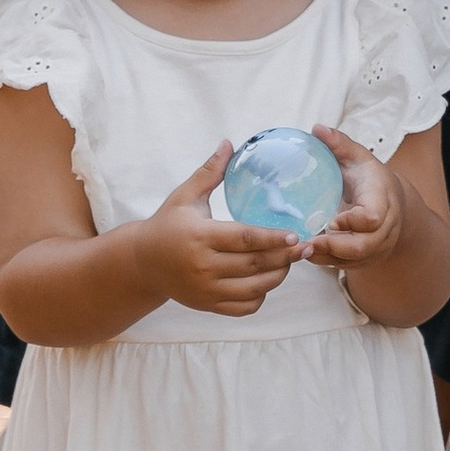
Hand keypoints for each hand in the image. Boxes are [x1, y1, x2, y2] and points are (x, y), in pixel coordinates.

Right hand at [140, 143, 300, 316]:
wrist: (142, 263)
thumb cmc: (167, 224)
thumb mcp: (185, 196)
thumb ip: (209, 172)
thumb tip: (229, 143)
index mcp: (199, 237)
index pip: (244, 239)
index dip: (272, 238)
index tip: (295, 235)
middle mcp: (203, 267)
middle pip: (254, 265)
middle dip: (285, 257)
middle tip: (307, 247)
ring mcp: (205, 290)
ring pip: (253, 289)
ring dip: (278, 276)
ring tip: (292, 261)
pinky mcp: (207, 305)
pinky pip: (243, 307)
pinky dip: (261, 296)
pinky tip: (268, 279)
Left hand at [304, 127, 411, 278]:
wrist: (394, 203)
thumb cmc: (370, 178)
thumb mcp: (358, 157)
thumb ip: (339, 144)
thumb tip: (316, 129)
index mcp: (382, 198)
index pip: (374, 217)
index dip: (354, 221)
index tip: (332, 221)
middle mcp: (385, 226)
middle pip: (364, 245)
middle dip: (336, 247)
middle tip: (308, 243)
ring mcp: (377, 246)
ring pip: (354, 259)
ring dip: (327, 257)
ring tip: (301, 250)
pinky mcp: (367, 258)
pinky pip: (347, 266)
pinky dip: (327, 262)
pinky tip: (307, 253)